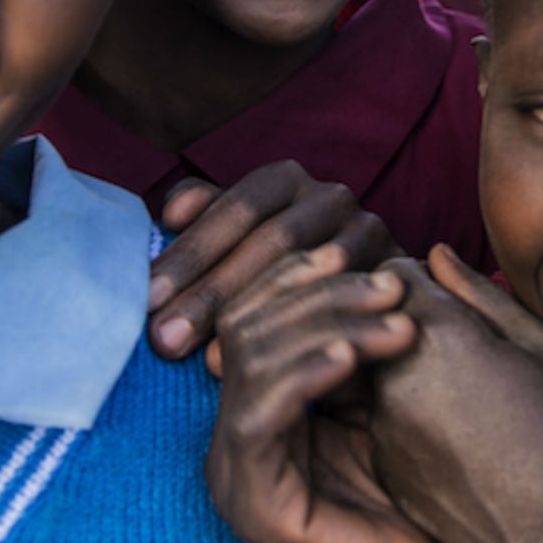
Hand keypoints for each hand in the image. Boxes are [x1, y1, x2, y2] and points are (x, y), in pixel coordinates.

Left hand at [149, 161, 393, 360]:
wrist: (364, 309)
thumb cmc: (283, 277)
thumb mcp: (240, 245)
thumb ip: (207, 223)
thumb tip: (169, 215)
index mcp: (285, 180)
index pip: (233, 208)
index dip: (191, 251)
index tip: (146, 297)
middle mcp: (330, 194)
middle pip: (268, 238)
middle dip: (212, 291)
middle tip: (163, 339)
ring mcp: (368, 229)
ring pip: (307, 268)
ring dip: (254, 313)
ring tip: (203, 357)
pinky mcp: (396, 271)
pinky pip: (345, 299)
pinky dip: (302, 330)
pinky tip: (265, 363)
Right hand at [206, 247, 454, 542]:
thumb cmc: (420, 506)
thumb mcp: (398, 403)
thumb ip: (384, 339)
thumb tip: (406, 260)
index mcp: (261, 407)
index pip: (256, 310)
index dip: (302, 273)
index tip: (364, 253)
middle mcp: (236, 434)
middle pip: (250, 322)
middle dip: (322, 292)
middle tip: (393, 283)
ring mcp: (236, 470)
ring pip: (254, 359)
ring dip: (328, 324)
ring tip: (396, 319)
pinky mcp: (254, 503)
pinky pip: (262, 416)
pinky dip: (307, 372)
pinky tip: (356, 356)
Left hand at [367, 246, 542, 542]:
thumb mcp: (538, 348)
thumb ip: (476, 294)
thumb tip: (434, 257)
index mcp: (433, 335)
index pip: (392, 274)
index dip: (423, 278)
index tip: (455, 298)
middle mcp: (390, 377)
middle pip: (371, 321)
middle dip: (400, 319)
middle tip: (453, 339)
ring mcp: (381, 428)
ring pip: (375, 370)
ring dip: (401, 366)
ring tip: (461, 390)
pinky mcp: (385, 468)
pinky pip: (383, 418)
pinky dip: (406, 413)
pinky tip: (455, 434)